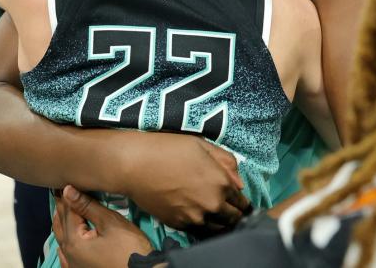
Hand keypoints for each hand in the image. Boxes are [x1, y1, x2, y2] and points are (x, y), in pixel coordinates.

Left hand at [53, 185, 153, 267]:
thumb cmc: (129, 247)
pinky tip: (64, 243)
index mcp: (74, 241)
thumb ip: (87, 205)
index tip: (61, 182)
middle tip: (61, 191)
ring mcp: (74, 266)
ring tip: (63, 209)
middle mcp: (69, 254)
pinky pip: (66, 257)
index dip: (66, 195)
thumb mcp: (110, 222)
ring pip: (61, 240)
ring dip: (62, 223)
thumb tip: (67, 190)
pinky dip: (64, 244)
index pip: (67, 211)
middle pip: (61, 225)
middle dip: (62, 207)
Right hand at [120, 132, 249, 230]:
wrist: (134, 164)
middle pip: (233, 218)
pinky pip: (198, 232)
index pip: (241, 201)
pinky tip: (198, 217)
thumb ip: (225, 161)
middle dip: (234, 214)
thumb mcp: (200, 144)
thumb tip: (239, 182)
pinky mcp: (179, 225)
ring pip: (218, 229)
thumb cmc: (166, 148)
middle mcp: (212, 204)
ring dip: (220, 223)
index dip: (240, 200)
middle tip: (230, 210)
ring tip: (216, 216)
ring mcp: (195, 218)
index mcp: (221, 182)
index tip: (237, 200)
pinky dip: (202, 227)